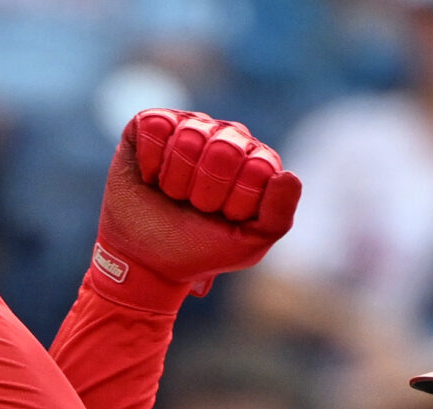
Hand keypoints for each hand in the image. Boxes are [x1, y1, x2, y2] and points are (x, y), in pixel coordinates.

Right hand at [93, 110, 299, 302]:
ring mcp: (189, 126)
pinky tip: (150, 177)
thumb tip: (287, 176)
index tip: (221, 216)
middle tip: (194, 206)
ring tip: (171, 194)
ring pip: (188, 137)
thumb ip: (277, 216)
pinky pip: (155, 126)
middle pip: (224, 149)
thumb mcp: (247, 245)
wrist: (145, 260)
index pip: (257, 167)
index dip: (235, 200)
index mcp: (255, 161)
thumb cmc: (197, 250)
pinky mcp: (151, 124)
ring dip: (174, 180)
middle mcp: (226, 136)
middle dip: (204, 191)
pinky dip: (149, 161)